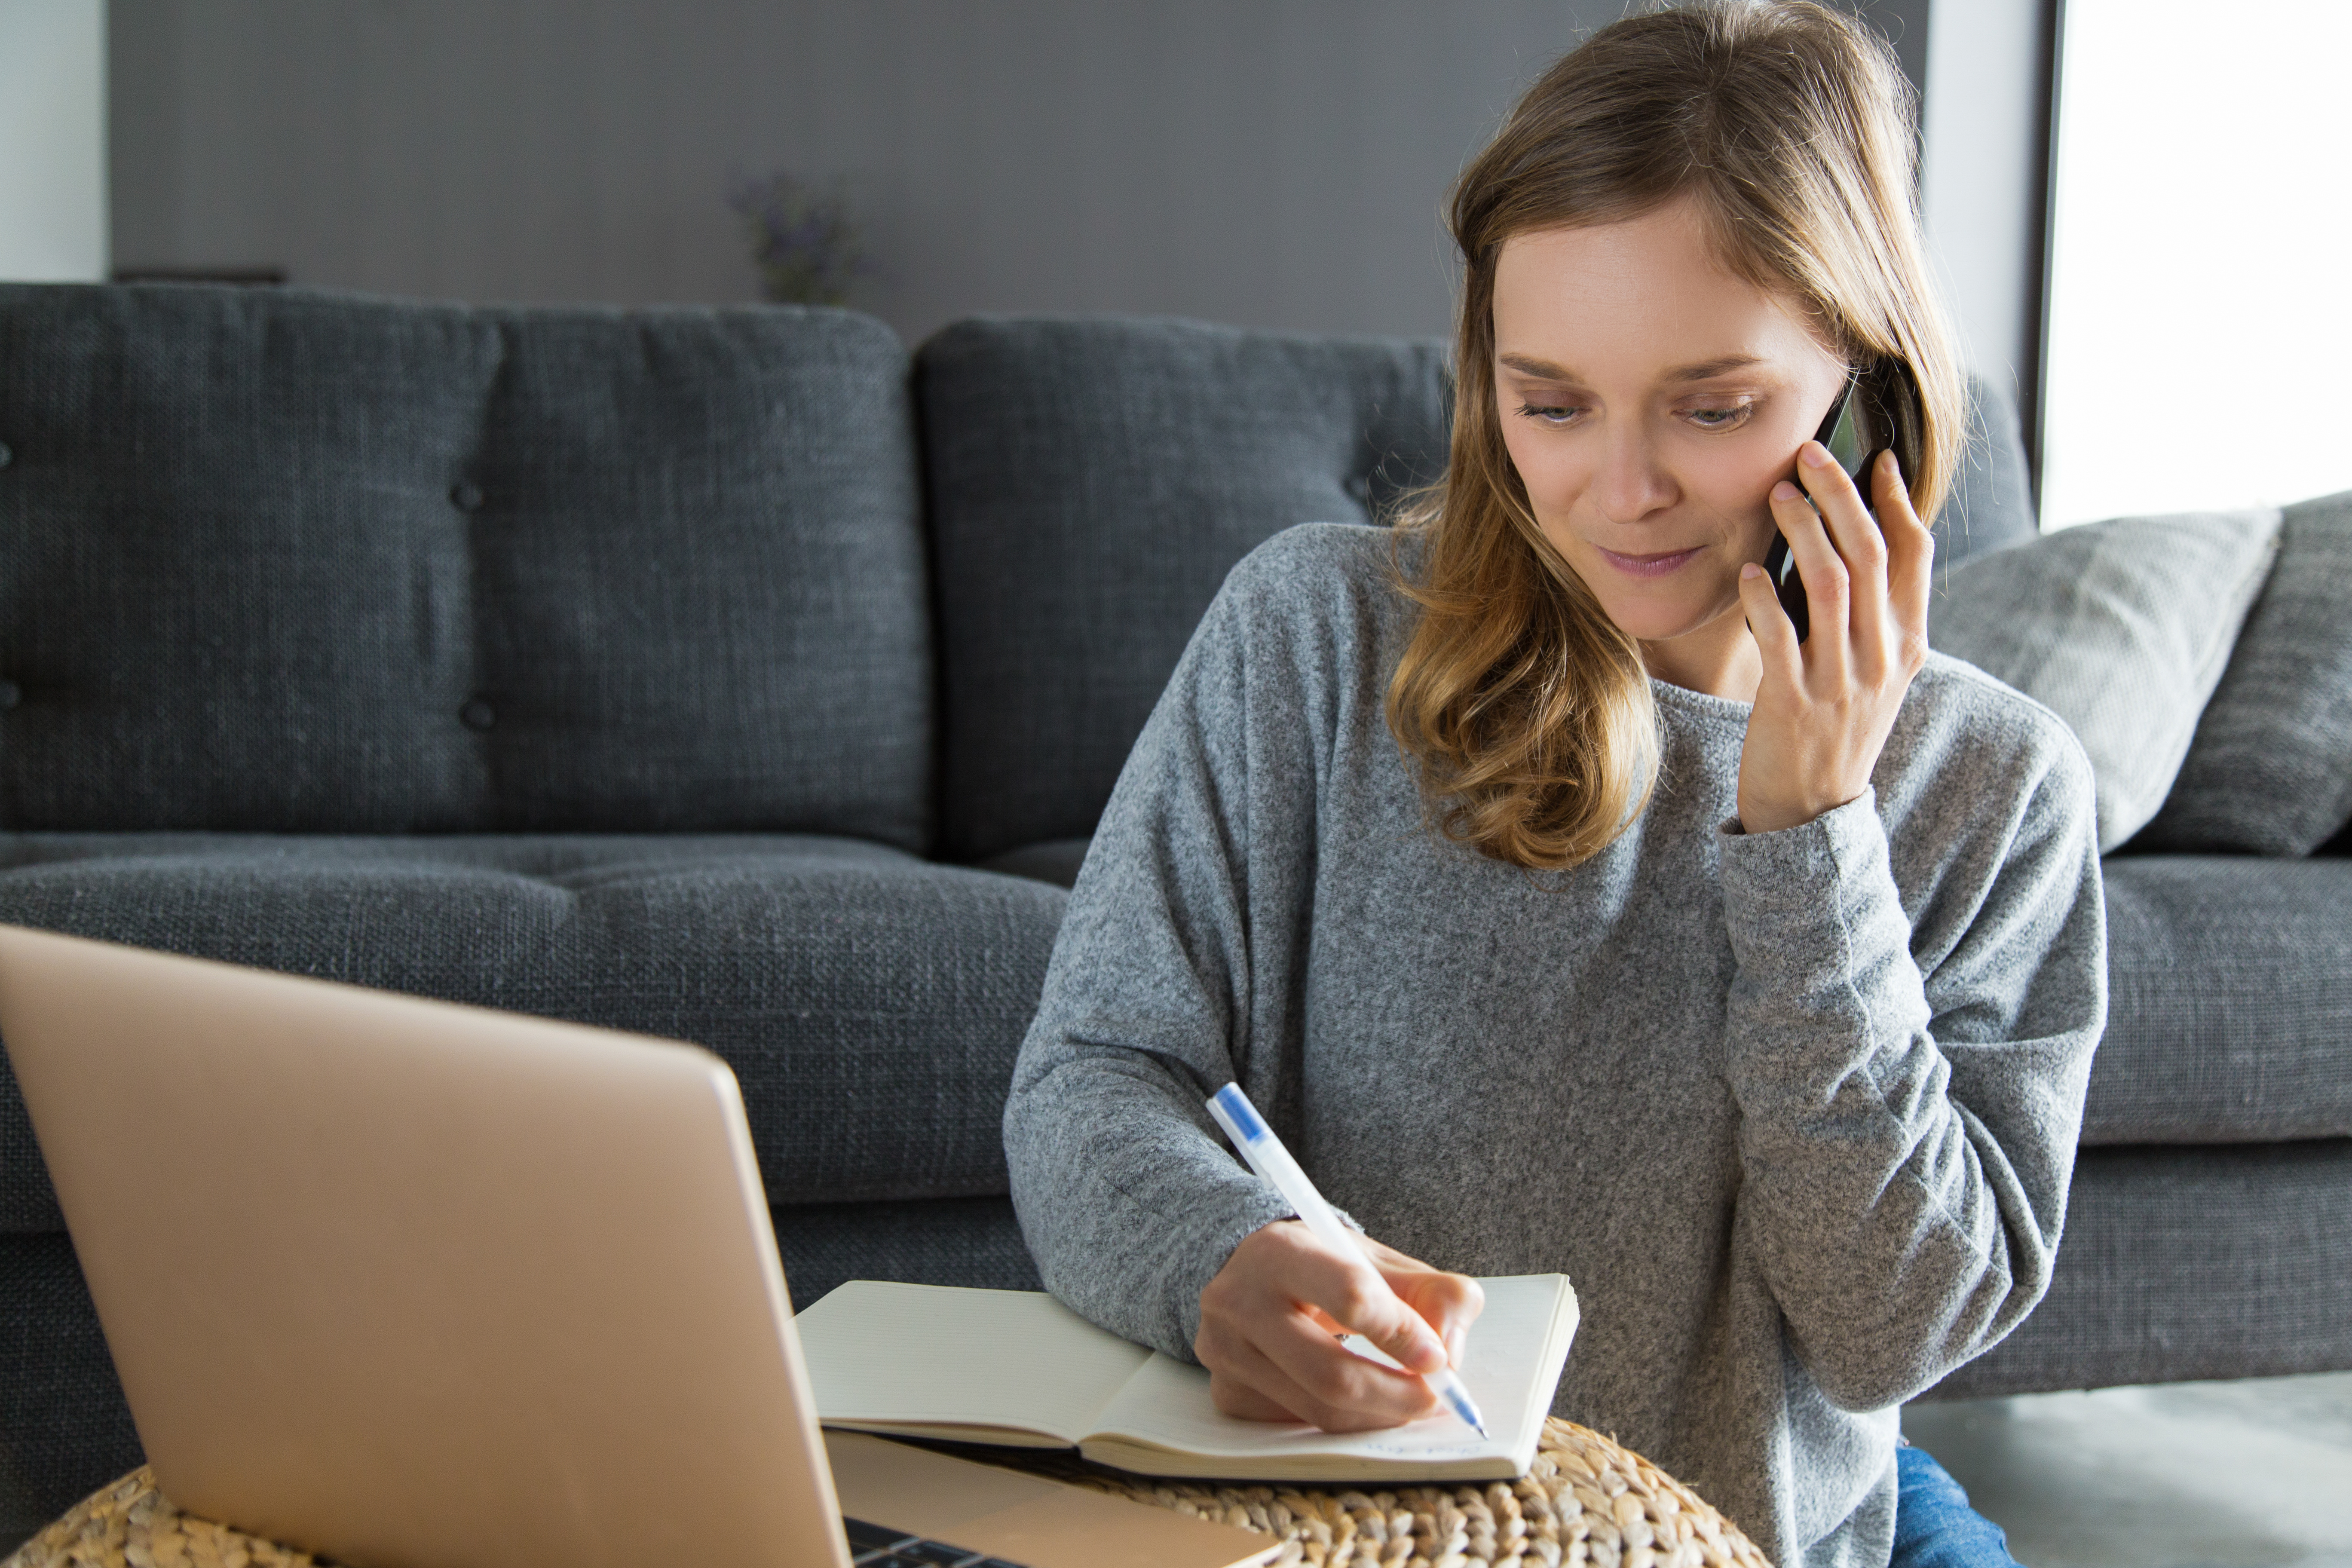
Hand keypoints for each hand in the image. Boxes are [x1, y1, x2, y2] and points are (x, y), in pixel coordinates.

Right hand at [1195, 1219, 1484, 1430]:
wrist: (1251, 1275)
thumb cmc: (1325, 1267)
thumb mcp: (1381, 1261)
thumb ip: (1434, 1294)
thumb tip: (1449, 1354)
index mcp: (1281, 1252)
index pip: (1351, 1296)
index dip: (1403, 1334)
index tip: (1437, 1358)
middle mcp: (1240, 1301)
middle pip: (1331, 1374)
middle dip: (1397, 1396)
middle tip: (1433, 1398)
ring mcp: (1226, 1351)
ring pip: (1318, 1411)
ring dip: (1377, 1416)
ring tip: (1406, 1401)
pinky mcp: (1227, 1392)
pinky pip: (1299, 1425)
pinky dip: (1343, 1421)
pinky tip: (1358, 1401)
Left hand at [1734, 443, 1932, 833]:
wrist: (1811, 814)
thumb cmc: (1833, 730)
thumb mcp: (1870, 674)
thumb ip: (1868, 616)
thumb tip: (1841, 539)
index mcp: (1906, 645)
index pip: (1916, 557)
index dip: (1897, 501)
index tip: (1875, 458)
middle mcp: (1881, 659)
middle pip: (1872, 556)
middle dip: (1841, 497)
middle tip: (1809, 456)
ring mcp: (1841, 683)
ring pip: (1831, 586)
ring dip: (1802, 532)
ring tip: (1777, 495)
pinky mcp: (1794, 705)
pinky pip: (1781, 640)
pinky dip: (1765, 600)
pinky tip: (1748, 572)